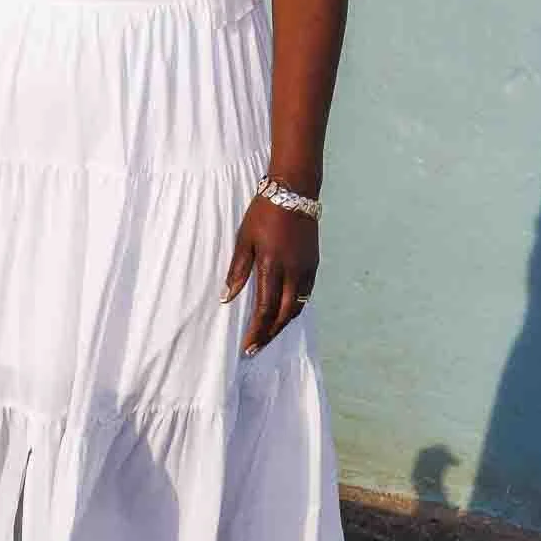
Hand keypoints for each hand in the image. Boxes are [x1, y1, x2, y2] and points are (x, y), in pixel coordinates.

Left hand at [221, 195, 318, 356]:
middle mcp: (292, 272)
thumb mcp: (244, 239)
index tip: (248, 347)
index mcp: (272, 266)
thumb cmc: (264, 213)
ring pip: (297, 307)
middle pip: (283, 315)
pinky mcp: (313, 264)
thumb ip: (237, 270)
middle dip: (269, 334)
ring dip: (282, 324)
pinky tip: (284, 314)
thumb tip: (226, 297)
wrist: (294, 191)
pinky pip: (305, 294)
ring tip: (268, 334)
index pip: (264, 309)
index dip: (257, 331)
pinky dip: (295, 308)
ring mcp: (306, 269)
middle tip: (256, 348)